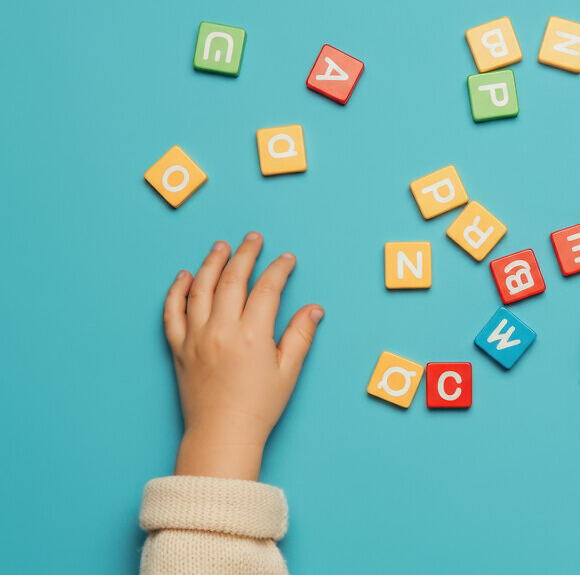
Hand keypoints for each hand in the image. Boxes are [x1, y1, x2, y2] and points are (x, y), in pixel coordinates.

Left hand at [163, 232, 323, 480]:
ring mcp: (196, 337)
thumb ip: (300, 336)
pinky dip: (177, 291)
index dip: (279, 269)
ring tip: (221, 247)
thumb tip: (313, 309)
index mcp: (252, 334)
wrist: (222, 435)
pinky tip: (184, 276)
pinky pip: (172, 312)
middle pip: (233, 279)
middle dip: (245, 254)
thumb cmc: (258, 408)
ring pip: (201, 288)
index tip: (286, 259)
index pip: (267, 289)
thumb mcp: (288, 372)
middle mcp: (221, 330)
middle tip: (253, 238)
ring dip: (212, 263)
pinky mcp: (178, 348)